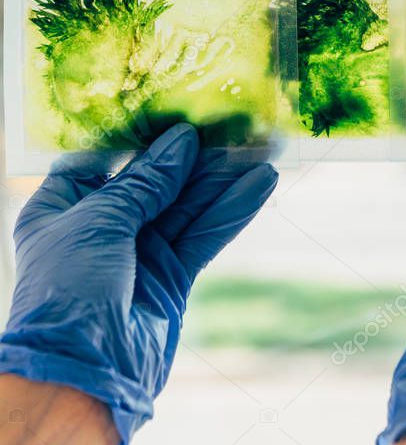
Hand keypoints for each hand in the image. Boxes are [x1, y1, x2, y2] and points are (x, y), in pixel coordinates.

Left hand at [0, 125, 277, 443]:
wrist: (82, 376)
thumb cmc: (69, 289)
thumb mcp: (101, 221)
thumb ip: (146, 181)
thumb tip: (183, 140)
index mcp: (61, 209)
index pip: (101, 161)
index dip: (135, 138)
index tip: (172, 111)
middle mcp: (100, 227)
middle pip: (154, 181)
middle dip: (193, 156)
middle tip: (233, 124)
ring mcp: (138, 253)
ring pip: (186, 205)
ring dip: (223, 178)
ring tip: (262, 147)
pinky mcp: (170, 277)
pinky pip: (203, 235)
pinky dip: (232, 211)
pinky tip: (260, 184)